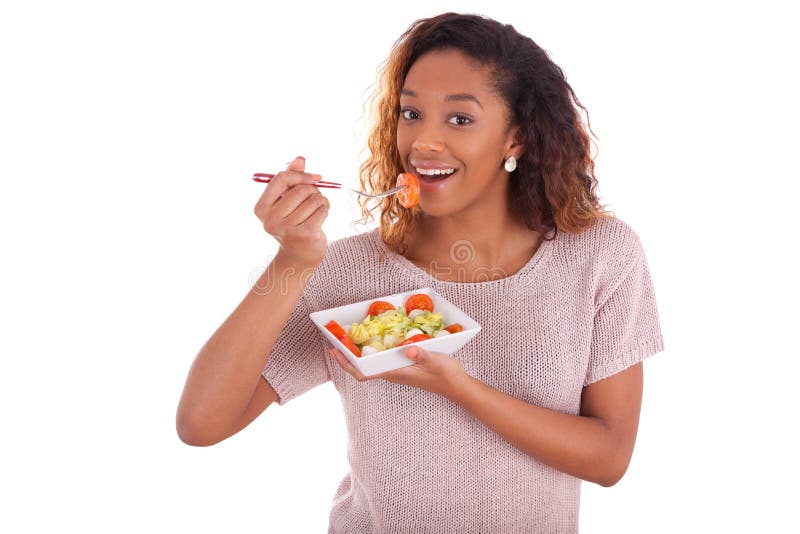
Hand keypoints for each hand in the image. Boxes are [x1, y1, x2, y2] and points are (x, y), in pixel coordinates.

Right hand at [254, 156, 330, 267]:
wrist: (300, 255)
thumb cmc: (294, 223)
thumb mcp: (288, 200)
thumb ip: (292, 178)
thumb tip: (300, 159)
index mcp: (262, 209)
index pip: (280, 179)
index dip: (300, 175)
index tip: (314, 178)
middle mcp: (271, 220)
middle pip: (300, 190)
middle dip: (313, 190)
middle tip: (314, 199)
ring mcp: (287, 229)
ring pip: (314, 199)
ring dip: (321, 201)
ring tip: (317, 209)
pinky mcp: (305, 235)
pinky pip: (322, 210)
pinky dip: (326, 209)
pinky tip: (321, 217)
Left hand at [328, 344, 467, 397]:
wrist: (458, 386)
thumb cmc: (446, 375)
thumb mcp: (436, 361)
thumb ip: (422, 355)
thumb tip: (408, 349)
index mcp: (396, 373)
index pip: (364, 373)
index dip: (347, 364)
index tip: (336, 351)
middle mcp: (393, 373)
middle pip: (363, 368)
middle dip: (349, 355)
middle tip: (339, 338)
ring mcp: (398, 371)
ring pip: (372, 364)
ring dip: (360, 353)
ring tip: (353, 336)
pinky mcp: (404, 367)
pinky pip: (382, 360)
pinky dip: (374, 351)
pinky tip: (378, 337)